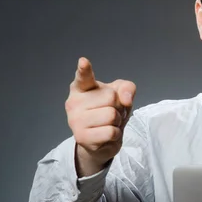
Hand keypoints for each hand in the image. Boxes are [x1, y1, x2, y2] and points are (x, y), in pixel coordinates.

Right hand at [65, 57, 135, 176]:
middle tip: (110, 112)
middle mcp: (74, 102)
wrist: (101, 140)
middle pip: (111, 97)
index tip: (83, 62)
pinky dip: (115, 134)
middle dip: (118, 107)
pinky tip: (106, 135)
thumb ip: (127, 88)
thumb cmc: (107, 111)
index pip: (83, 77)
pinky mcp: (81, 137)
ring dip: (117, 121)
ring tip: (109, 124)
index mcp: (81, 88)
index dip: (84, 69)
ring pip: (111, 115)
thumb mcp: (120, 95)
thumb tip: (126, 99)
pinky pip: (111, 132)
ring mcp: (75, 120)